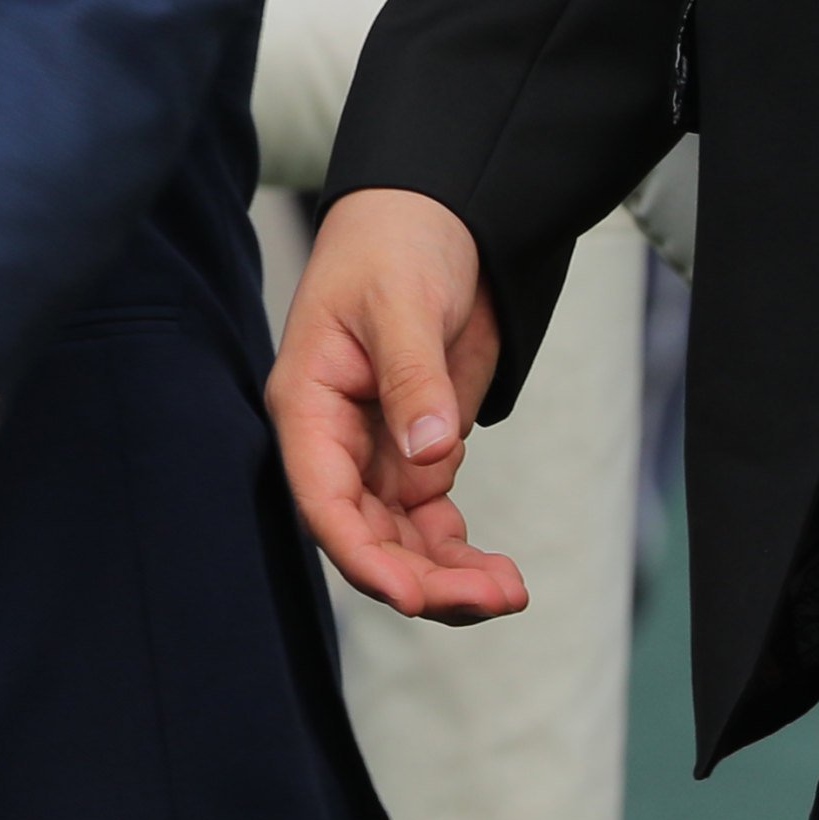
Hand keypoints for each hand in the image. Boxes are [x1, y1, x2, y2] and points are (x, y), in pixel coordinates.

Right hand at [269, 186, 527, 623]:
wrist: (435, 222)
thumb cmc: (394, 246)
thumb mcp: (402, 303)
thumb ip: (412, 379)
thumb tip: (430, 456)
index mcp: (309, 402)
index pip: (321, 494)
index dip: (359, 552)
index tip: (411, 595)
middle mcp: (335, 438)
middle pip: (363, 533)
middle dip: (421, 577)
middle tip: (491, 598)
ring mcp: (377, 451)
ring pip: (399, 542)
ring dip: (448, 577)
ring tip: (509, 593)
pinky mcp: (418, 453)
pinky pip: (431, 525)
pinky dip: (462, 556)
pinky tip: (502, 574)